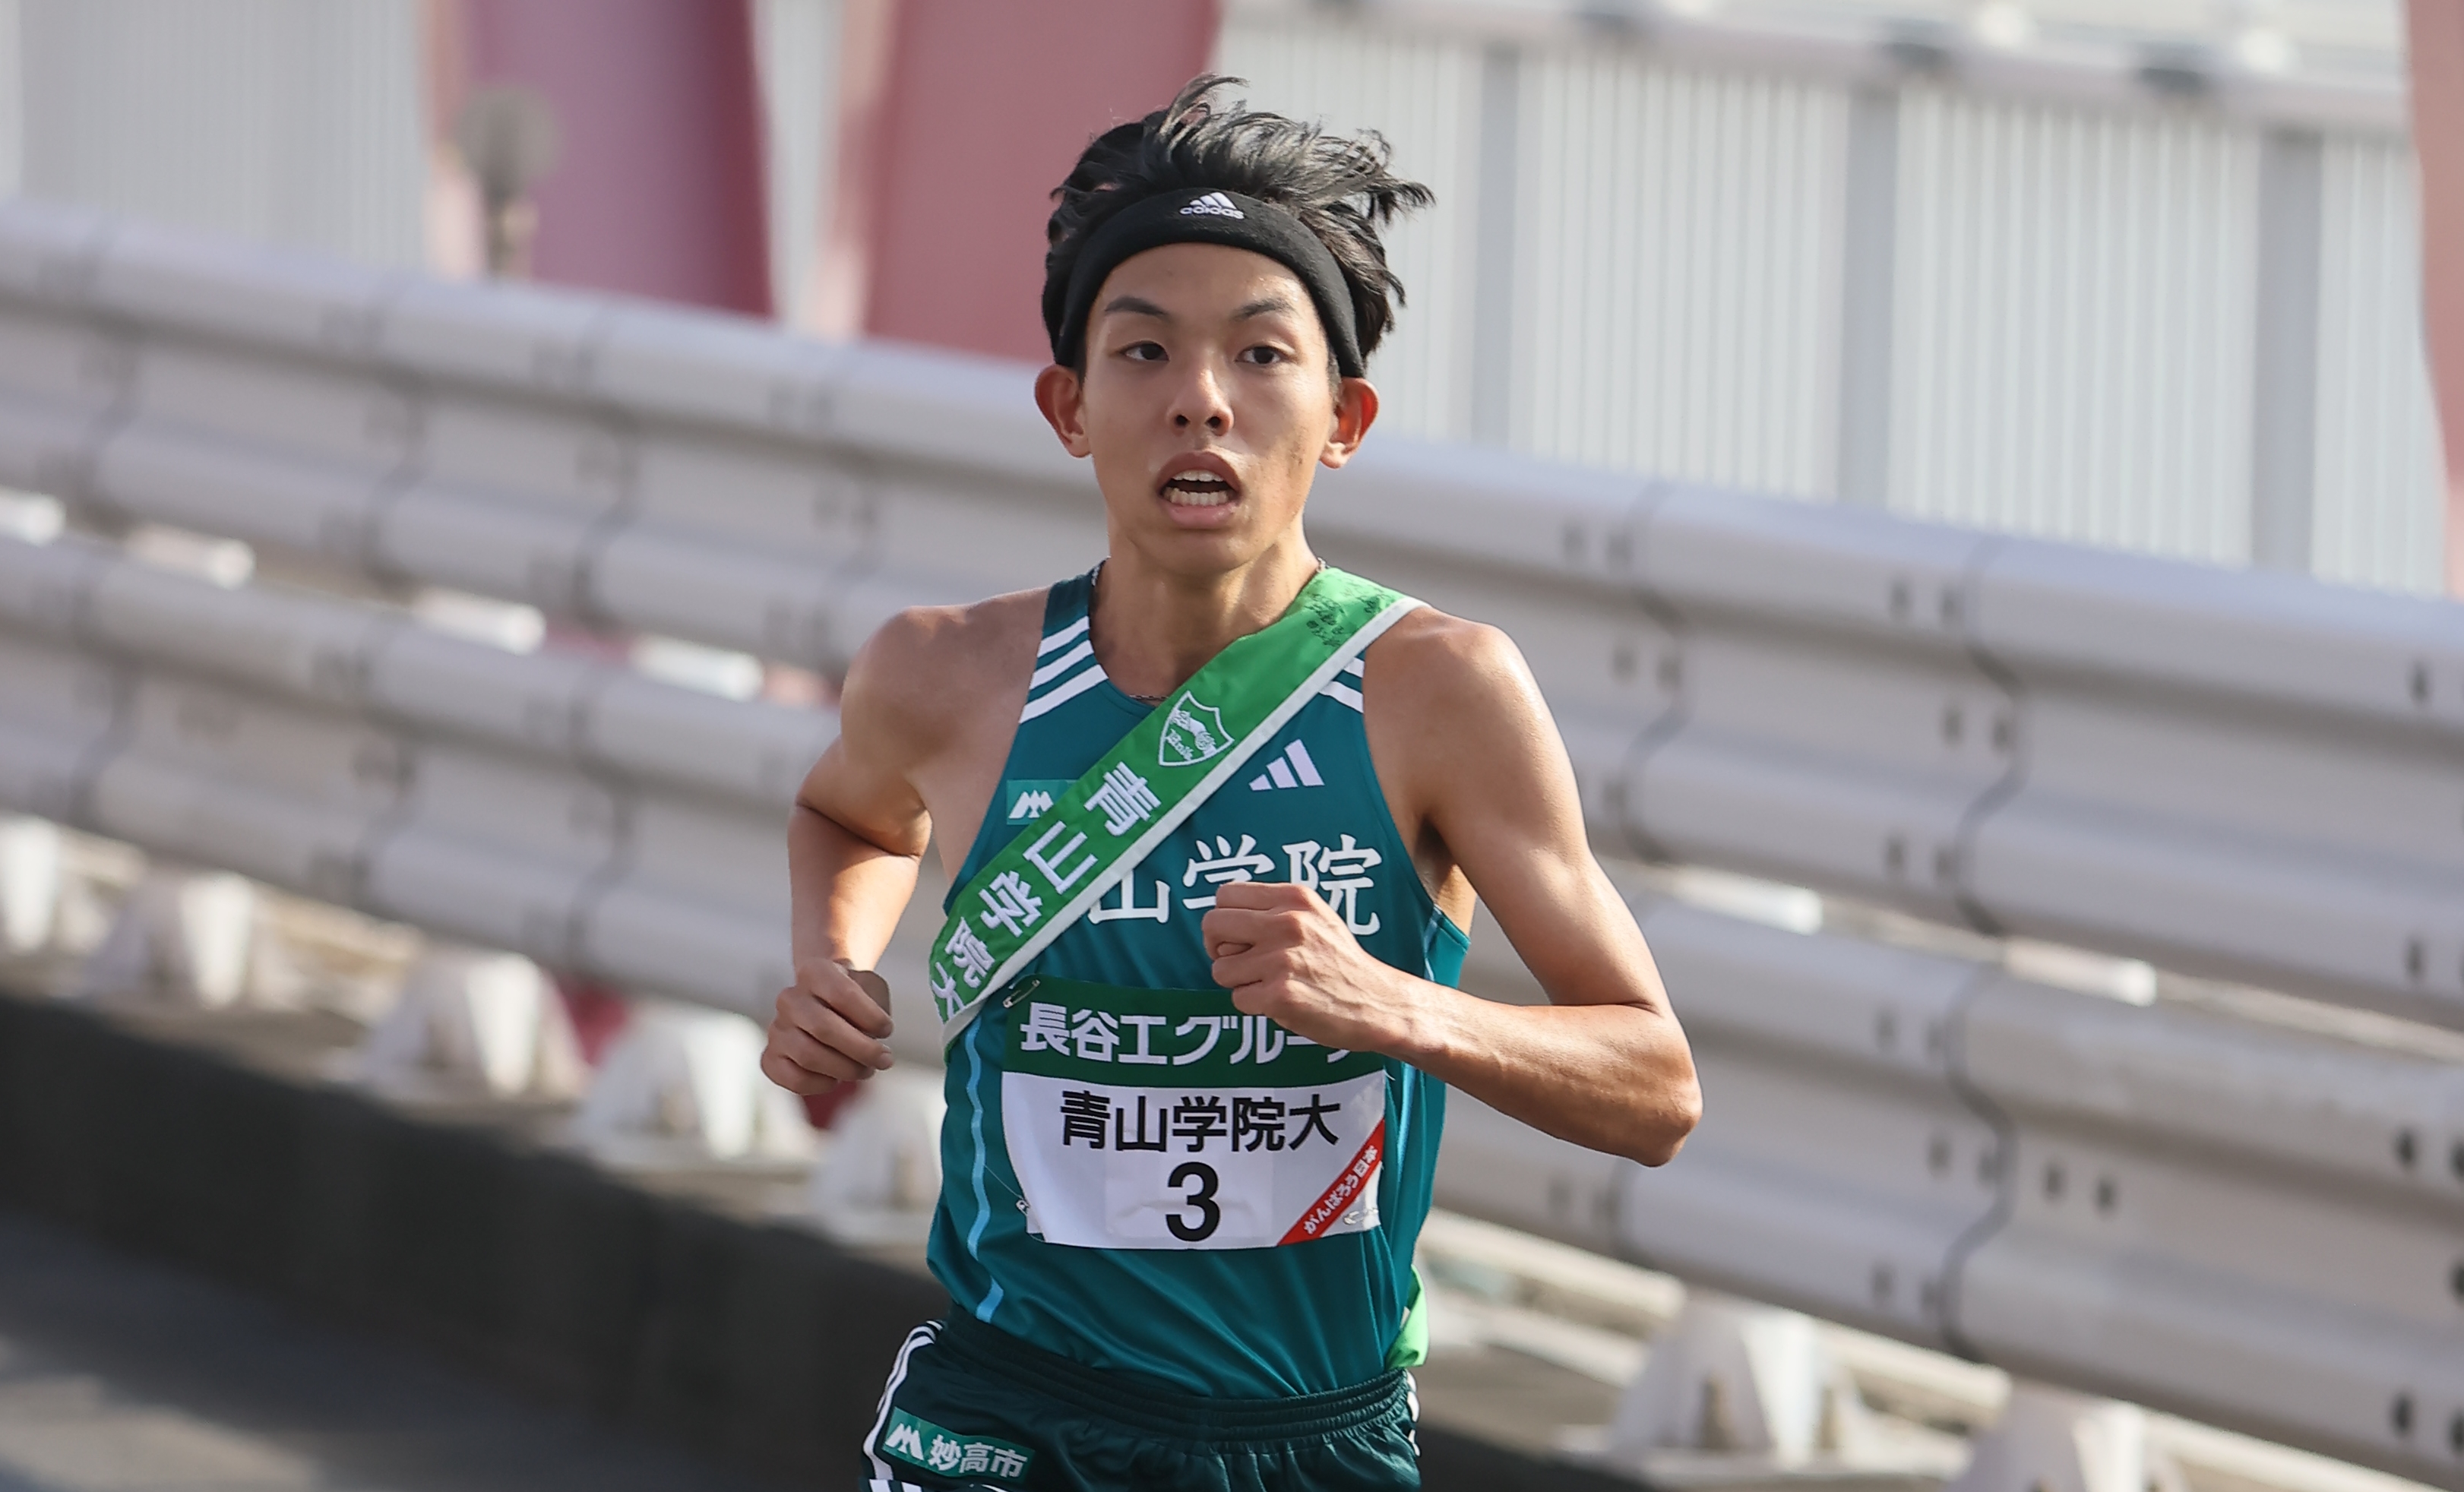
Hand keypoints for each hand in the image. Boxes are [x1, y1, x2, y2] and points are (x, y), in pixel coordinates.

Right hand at [762, 959, 894, 1094]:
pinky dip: (821, 1084)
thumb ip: (875, 1004)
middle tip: (884, 1060)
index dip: (871, 1017)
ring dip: (845, 1069)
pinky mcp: (771, 1058)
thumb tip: (868, 1036)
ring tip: (865, 1070)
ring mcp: (776, 1029)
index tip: (887, 1029)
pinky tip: (836, 1079)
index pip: (842, 993)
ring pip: (809, 1056)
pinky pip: (794, 1079)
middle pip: (824, 1028)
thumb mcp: (872, 988)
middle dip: (862, 1050)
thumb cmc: (855, 999)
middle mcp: (790, 998)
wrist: (826, 1004)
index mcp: (814, 972)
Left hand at [1201, 880, 1414, 1056]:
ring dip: (1239, 982)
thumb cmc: (1340, 962)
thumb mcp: (1315, 917)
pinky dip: (1255, 1005)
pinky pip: (1238, 999)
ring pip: (1221, 968)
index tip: (1236, 937)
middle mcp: (1287, 922)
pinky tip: (1282, 1001)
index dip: (1224, 919)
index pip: (1226, 894)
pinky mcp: (1280, 995)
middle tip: (1240, 962)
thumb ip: (1273, 910)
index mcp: (1294, 898)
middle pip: (1212, 925)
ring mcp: (1283, 959)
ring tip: (1271, 984)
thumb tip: (1223, 920)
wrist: (1377, 1002)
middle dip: (1218, 948)